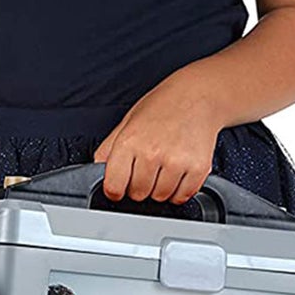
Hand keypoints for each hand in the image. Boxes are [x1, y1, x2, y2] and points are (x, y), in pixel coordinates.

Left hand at [94, 71, 224, 204]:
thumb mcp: (127, 122)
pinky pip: (182, 197)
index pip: (114, 187)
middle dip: (140, 186)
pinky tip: (178, 171)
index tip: (120, 186)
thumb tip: (96, 172)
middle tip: (148, 168)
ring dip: (160, 189)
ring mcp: (176, 162)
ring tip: (164, 166)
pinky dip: (179, 190)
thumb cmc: (162, 107)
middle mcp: (152, 152)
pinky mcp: (198, 168)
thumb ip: (109, 149)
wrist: (198, 95)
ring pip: (160, 198)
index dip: (115, 190)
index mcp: (130, 141)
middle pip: (138, 195)